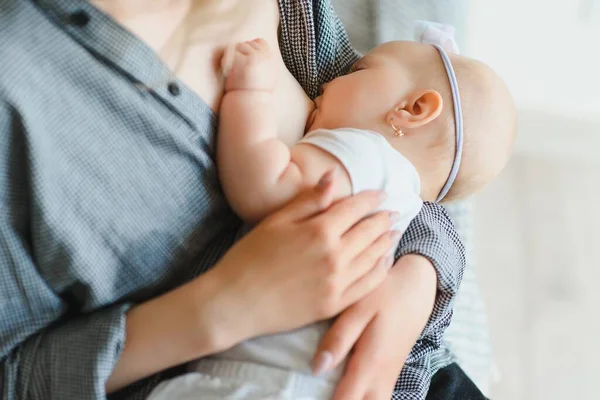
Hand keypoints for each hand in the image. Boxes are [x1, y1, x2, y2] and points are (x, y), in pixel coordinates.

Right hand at [204, 171, 399, 347]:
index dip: (371, 199)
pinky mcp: (335, 304)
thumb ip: (308, 200)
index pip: (356, 208)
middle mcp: (335, 256)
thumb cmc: (250, 257)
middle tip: (392, 212)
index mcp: (319, 230)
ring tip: (393, 231)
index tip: (381, 194)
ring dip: (387, 241)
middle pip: (370, 232)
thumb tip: (333, 176)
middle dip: (384, 218)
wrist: (236, 302)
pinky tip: (384, 261)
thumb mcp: (276, 221)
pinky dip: (381, 269)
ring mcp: (337, 282)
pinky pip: (369, 285)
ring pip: (374, 257)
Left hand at [223, 38, 276, 90]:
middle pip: (248, 43)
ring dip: (233, 56)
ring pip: (239, 46)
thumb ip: (264, 61)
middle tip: (237, 68)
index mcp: (271, 60)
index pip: (260, 42)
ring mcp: (254, 58)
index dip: (250, 48)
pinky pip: (230, 52)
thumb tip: (257, 45)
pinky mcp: (243, 61)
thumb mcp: (267, 77)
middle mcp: (265, 57)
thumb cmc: (254, 94)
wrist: (249, 105)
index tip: (245, 61)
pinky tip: (228, 72)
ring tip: (233, 71)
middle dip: (240, 53)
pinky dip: (226, 61)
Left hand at [313, 255, 436, 399]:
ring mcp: (390, 376)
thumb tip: (317, 369)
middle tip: (317, 398)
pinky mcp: (391, 371)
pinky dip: (364, 398)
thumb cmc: (384, 294)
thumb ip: (338, 339)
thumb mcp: (358, 309)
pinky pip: (378, 396)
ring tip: (331, 395)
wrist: (417, 285)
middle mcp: (383, 376)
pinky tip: (350, 392)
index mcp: (371, 363)